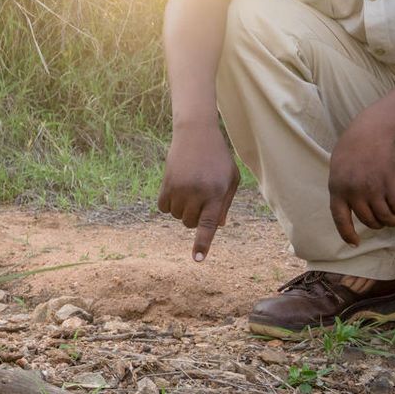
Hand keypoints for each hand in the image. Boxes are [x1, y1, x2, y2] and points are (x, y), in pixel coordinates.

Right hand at [157, 123, 240, 261]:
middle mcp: (197, 193)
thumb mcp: (231, 179)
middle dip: (195, 217)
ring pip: (177, 216)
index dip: (202, 243)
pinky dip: (169, 205)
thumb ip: (225, 203)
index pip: (209, 224)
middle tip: (201, 199)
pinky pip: (164, 208)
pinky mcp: (166, 184)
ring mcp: (179, 188)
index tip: (197, 259)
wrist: (196, 134)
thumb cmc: (219, 158)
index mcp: (216, 193)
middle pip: (190, 223)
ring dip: (183, 210)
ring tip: (191, 191)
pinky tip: (177, 191)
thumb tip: (217, 226)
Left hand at [327, 111, 394, 244]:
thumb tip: (349, 210)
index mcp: (337, 188)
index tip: (354, 243)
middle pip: (368, 220)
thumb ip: (341, 189)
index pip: (340, 219)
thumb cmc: (353, 148)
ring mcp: (372, 188)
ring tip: (393, 216)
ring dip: (392, 219)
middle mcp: (354, 192)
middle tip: (382, 220)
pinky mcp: (390, 183)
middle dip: (377, 224)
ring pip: (385, 217)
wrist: (372, 131)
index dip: (347, 233)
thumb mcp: (337, 168)